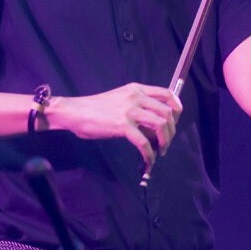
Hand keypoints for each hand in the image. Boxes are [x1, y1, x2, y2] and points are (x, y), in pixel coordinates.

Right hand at [52, 82, 181, 166]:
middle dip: (171, 130)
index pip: (167, 94)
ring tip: (160, 151)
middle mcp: (136, 97)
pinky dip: (149, 154)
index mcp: (136, 89)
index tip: (176, 122)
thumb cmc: (94, 109)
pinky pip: (144, 142)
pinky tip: (148, 160)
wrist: (73, 112)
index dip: (176, 108)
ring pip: (160, 125)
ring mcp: (129, 110)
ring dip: (164, 141)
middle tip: (166, 142)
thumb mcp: (120, 101)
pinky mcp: (122, 125)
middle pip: (167, 112)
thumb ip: (138, 109)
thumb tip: (154, 129)